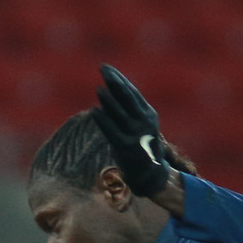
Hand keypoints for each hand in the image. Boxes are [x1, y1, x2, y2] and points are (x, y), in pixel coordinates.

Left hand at [91, 64, 170, 196]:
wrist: (149, 174)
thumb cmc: (139, 146)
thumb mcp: (138, 126)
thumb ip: (125, 111)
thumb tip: (105, 92)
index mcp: (148, 114)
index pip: (132, 93)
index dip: (119, 79)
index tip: (106, 68)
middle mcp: (145, 123)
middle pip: (128, 98)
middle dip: (115, 82)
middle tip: (103, 69)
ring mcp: (136, 135)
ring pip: (120, 114)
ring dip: (109, 100)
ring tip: (99, 88)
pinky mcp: (126, 148)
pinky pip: (112, 132)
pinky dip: (103, 120)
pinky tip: (94, 111)